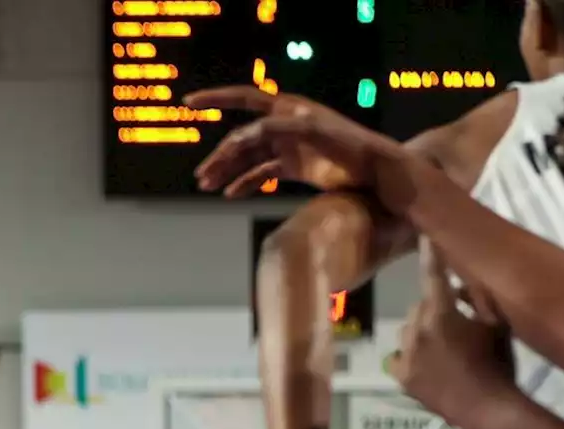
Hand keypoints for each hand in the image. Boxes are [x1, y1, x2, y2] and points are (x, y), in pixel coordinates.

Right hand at [184, 86, 400, 197]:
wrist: (374, 170)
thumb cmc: (348, 146)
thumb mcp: (314, 132)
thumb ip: (280, 129)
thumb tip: (246, 133)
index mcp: (286, 109)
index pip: (243, 98)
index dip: (215, 99)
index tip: (189, 102)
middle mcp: (283, 125)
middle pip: (241, 138)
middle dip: (219, 156)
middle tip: (202, 176)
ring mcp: (288, 147)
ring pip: (248, 158)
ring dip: (227, 171)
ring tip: (208, 187)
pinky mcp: (294, 167)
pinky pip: (262, 174)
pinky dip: (246, 183)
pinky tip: (231, 194)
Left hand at [387, 240, 516, 427]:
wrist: (488, 408)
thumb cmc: (497, 364)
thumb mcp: (496, 326)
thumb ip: (478, 301)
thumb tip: (462, 286)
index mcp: (441, 313)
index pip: (433, 276)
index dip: (429, 254)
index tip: (423, 236)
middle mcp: (416, 330)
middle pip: (420, 306)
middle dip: (434, 309)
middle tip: (454, 322)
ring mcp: (405, 355)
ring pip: (408, 330)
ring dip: (421, 332)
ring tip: (443, 348)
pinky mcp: (401, 376)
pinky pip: (399, 357)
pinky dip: (411, 356)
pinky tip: (428, 365)